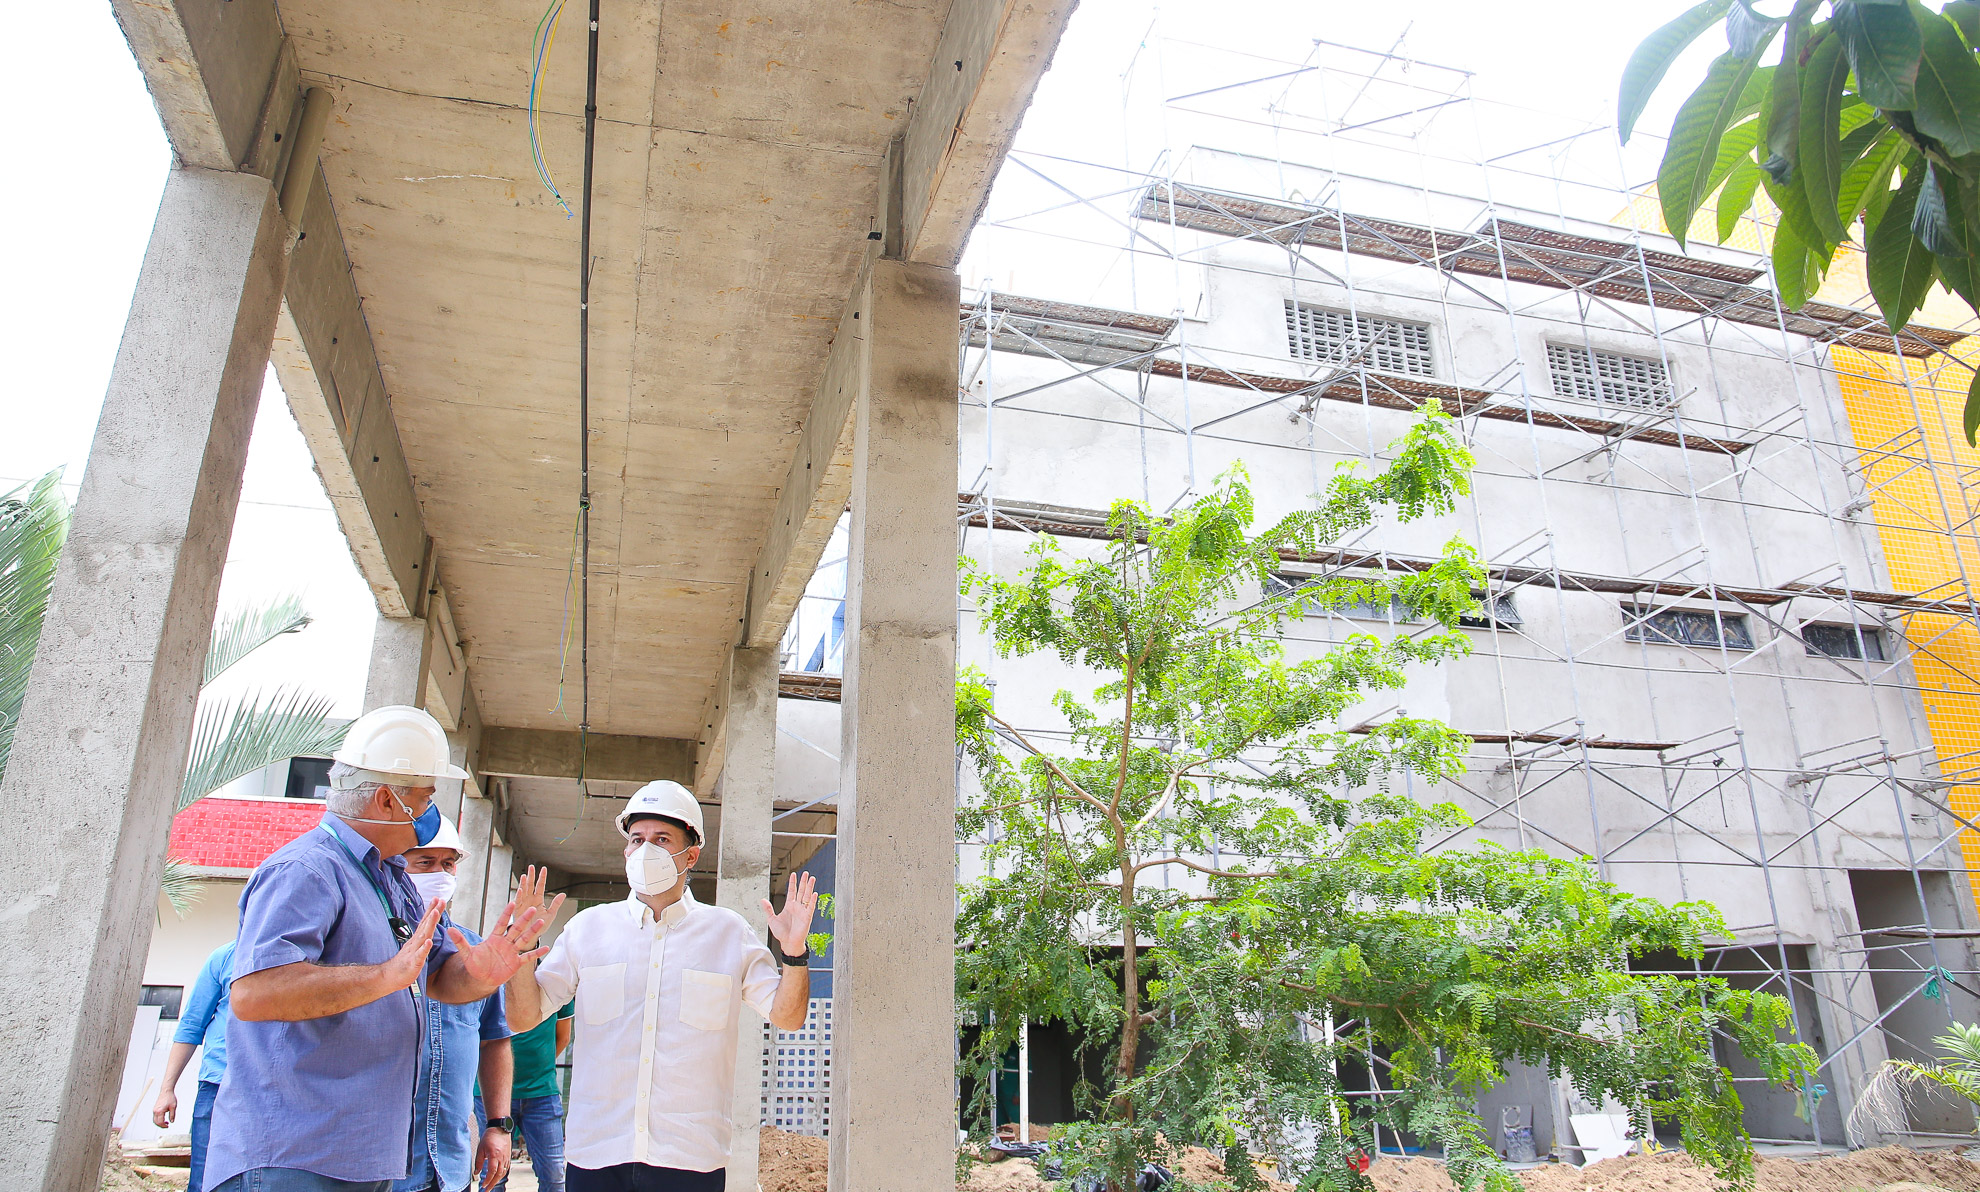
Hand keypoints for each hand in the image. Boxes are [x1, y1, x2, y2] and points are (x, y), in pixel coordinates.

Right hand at [151, 1088, 177, 1128]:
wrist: (166, 1091)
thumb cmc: (170, 1098)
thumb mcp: (173, 1107)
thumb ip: (172, 1115)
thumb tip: (172, 1122)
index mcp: (160, 1111)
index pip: (160, 1122)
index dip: (164, 1126)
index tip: (168, 1126)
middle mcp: (155, 1111)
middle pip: (156, 1122)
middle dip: (161, 1125)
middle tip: (167, 1125)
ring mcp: (154, 1110)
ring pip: (154, 1120)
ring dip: (159, 1123)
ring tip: (166, 1122)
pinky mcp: (155, 1108)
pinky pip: (155, 1116)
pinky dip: (158, 1119)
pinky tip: (163, 1118)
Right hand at [381, 898, 445, 990]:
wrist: (390, 977)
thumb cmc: (404, 963)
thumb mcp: (415, 948)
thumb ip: (421, 938)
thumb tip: (427, 927)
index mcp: (417, 939)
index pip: (425, 922)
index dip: (431, 910)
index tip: (437, 898)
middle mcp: (415, 942)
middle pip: (426, 925)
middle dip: (433, 912)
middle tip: (439, 900)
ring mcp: (414, 951)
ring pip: (423, 936)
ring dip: (430, 924)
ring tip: (435, 913)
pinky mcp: (413, 963)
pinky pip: (419, 955)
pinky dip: (424, 948)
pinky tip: (429, 942)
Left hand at [452, 872, 564, 986]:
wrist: (480, 980)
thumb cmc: (474, 965)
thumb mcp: (466, 953)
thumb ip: (460, 941)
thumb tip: (449, 930)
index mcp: (494, 938)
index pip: (501, 923)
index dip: (506, 914)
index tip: (513, 902)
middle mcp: (505, 943)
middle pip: (516, 929)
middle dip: (524, 919)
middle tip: (532, 908)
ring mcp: (511, 953)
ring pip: (524, 940)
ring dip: (533, 932)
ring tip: (542, 922)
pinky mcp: (516, 963)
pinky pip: (528, 957)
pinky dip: (536, 953)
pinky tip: (546, 947)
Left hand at [475, 1125, 511, 1189]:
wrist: (500, 1128)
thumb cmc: (489, 1137)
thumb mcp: (480, 1149)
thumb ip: (478, 1162)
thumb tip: (476, 1172)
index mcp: (494, 1155)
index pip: (492, 1171)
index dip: (488, 1180)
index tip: (483, 1185)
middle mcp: (502, 1157)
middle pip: (499, 1174)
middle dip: (492, 1184)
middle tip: (487, 1190)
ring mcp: (506, 1157)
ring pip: (503, 1172)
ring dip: (497, 1180)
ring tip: (491, 1185)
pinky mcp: (508, 1156)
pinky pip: (506, 1168)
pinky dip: (501, 1174)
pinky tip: (497, 1177)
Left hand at [764, 872, 817, 957]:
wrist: (788, 943)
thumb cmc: (781, 933)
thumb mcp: (772, 919)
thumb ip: (768, 909)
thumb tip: (762, 900)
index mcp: (789, 906)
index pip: (792, 891)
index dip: (792, 883)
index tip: (793, 874)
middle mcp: (797, 907)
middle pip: (801, 891)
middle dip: (803, 882)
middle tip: (805, 873)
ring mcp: (802, 911)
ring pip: (806, 896)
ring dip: (809, 887)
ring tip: (812, 878)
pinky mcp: (807, 917)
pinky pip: (810, 907)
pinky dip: (812, 900)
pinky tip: (814, 893)